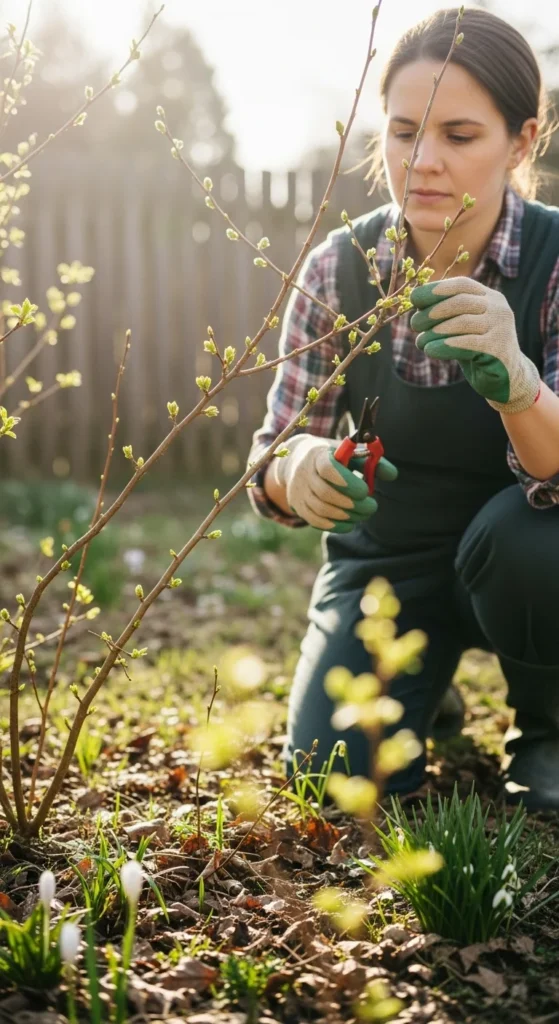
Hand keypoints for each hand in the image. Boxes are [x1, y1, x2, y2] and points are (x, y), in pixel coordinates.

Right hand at [273, 433, 397, 532]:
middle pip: (325, 494)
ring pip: (322, 510)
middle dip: (353, 504)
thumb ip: (372, 462)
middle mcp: (304, 473)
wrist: (297, 461)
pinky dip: (336, 526)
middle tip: (372, 507)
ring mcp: (299, 492)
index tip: (364, 491)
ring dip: (347, 516)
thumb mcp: (351, 453)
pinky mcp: (298, 506)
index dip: (345, 481)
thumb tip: (392, 475)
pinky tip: (350, 523)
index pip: (327, 468)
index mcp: (318, 455)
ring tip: (364, 514)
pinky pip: (316, 521)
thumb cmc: (333, 457)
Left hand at [410, 277, 539, 413]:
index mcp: (490, 297)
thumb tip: (416, 305)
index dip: (436, 289)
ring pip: (462, 322)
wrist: (507, 377)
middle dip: (432, 312)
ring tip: (420, 341)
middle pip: (460, 302)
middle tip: (414, 325)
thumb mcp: (464, 328)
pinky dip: (444, 346)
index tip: (414, 298)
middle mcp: (498, 309)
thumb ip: (449, 315)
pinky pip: (466, 344)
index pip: (462, 285)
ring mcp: (501, 328)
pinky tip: (429, 350)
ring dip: (435, 331)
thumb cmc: (478, 350)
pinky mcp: (498, 349)